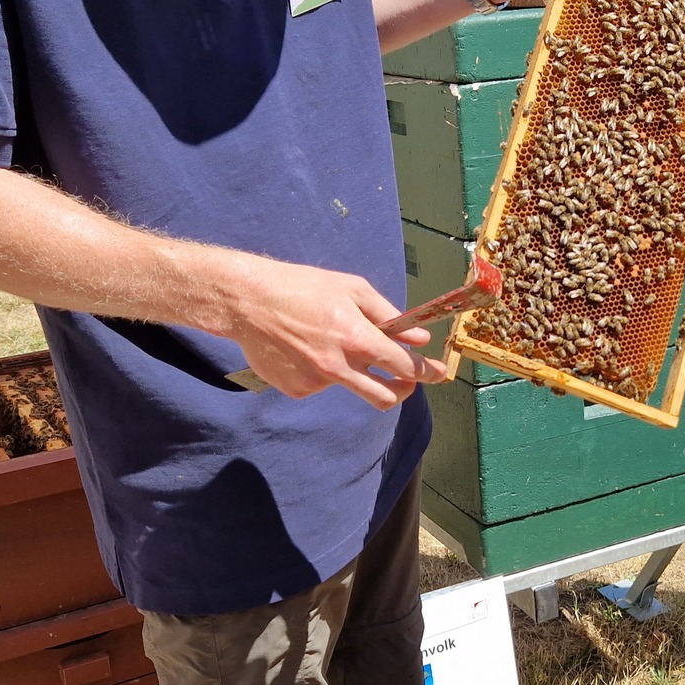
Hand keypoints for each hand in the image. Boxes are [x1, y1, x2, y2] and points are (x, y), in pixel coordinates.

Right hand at [219, 260, 445, 407]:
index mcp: (357, 338)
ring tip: (326, 340)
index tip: (438, 374)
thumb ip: (388, 315)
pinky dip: (320, 371)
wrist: (247, 302)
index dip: (427, 372)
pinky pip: (320, 384)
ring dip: (351, 371)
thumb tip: (418, 337)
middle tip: (402, 378)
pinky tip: (302, 348)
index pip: (404, 367)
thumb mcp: (350, 289)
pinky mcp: (297, 389)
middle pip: (386, 397)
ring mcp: (317, 382)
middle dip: (402, 390)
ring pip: (349, 386)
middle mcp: (339, 367)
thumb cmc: (302, 287)